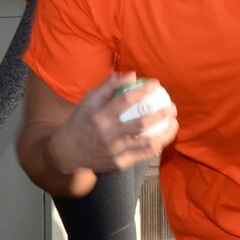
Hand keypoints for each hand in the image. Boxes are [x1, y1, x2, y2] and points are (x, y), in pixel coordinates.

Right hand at [49, 72, 176, 174]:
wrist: (66, 153)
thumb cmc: (81, 122)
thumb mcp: (88, 102)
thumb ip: (108, 86)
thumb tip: (132, 75)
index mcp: (98, 116)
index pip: (125, 100)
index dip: (143, 90)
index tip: (157, 84)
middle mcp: (106, 134)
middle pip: (141, 123)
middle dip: (161, 114)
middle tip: (172, 107)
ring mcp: (114, 151)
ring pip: (147, 142)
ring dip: (165, 133)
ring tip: (174, 123)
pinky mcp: (118, 164)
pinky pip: (143, 155)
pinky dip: (156, 146)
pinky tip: (163, 138)